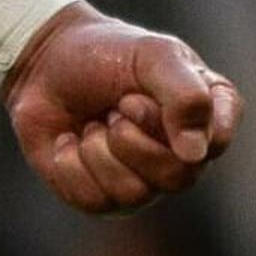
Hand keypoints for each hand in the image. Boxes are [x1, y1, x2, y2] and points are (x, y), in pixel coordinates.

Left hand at [4, 7, 241, 213]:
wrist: (43, 64)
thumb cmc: (105, 54)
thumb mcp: (153, 55)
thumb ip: (186, 95)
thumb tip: (195, 155)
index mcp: (209, 117)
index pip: (213, 143)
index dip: (168, 120)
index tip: (135, 94)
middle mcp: (184, 157)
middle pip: (177, 178)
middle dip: (130, 138)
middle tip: (113, 109)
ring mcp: (146, 182)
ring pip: (133, 193)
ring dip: (98, 150)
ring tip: (93, 124)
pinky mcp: (105, 198)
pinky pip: (94, 200)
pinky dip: (71, 164)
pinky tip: (70, 141)